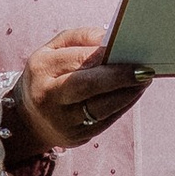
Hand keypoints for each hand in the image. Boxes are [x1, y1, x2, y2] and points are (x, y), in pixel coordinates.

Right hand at [16, 28, 147, 152]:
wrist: (30, 118)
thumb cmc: (49, 74)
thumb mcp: (54, 50)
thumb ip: (81, 38)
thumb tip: (110, 39)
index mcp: (41, 68)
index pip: (77, 60)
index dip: (105, 55)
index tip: (128, 48)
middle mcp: (47, 96)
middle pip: (88, 86)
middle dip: (119, 77)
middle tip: (144, 69)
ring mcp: (61, 121)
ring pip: (101, 107)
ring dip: (128, 93)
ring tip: (144, 79)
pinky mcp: (76, 137)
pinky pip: (106, 120)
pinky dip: (124, 105)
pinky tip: (134, 93)